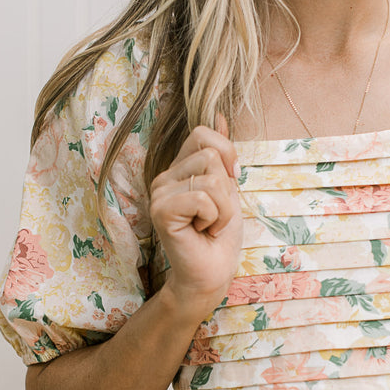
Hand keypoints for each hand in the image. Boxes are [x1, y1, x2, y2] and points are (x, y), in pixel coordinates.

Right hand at [149, 114, 242, 321]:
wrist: (211, 274)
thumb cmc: (219, 237)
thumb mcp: (228, 189)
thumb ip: (221, 154)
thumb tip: (218, 114)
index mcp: (178, 168)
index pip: (204, 133)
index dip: (227, 156)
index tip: (229, 186)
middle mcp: (164, 177)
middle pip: (211, 154)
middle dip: (227, 188)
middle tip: (215, 215)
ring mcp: (159, 193)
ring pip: (211, 177)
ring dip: (223, 208)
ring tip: (209, 225)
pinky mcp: (161, 210)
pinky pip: (202, 197)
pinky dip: (214, 217)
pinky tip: (202, 232)